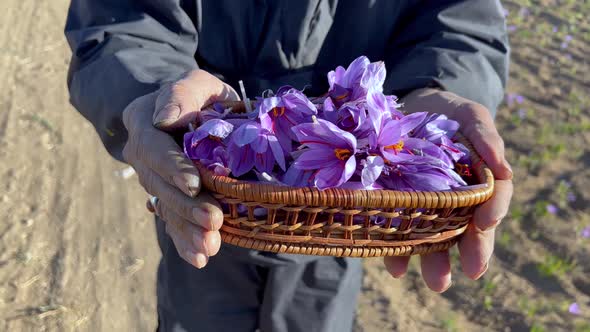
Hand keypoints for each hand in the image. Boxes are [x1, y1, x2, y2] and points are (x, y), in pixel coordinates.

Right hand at [122, 70, 238, 268]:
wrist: (199, 114)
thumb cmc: (202, 96)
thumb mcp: (198, 83)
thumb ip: (182, 93)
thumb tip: (164, 119)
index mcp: (143, 122)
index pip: (153, 146)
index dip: (172, 167)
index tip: (194, 184)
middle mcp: (140, 153)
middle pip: (159, 183)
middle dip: (187, 206)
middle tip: (214, 221)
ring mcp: (151, 179)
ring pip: (165, 206)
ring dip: (187, 229)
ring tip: (210, 247)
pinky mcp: (165, 197)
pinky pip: (170, 220)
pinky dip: (184, 240)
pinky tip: (199, 258)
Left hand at [384, 88, 513, 291]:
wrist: (405, 110)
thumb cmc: (446, 113)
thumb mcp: (468, 116)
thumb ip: (486, 136)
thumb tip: (506, 170)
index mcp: (478, 179)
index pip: (493, 200)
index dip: (493, 212)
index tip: (486, 224)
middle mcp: (455, 199)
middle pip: (468, 228)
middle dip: (472, 250)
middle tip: (473, 270)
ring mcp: (425, 206)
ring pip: (435, 237)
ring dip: (436, 260)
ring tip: (439, 282)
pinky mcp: (395, 208)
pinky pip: (397, 232)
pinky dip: (396, 251)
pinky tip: (395, 267)